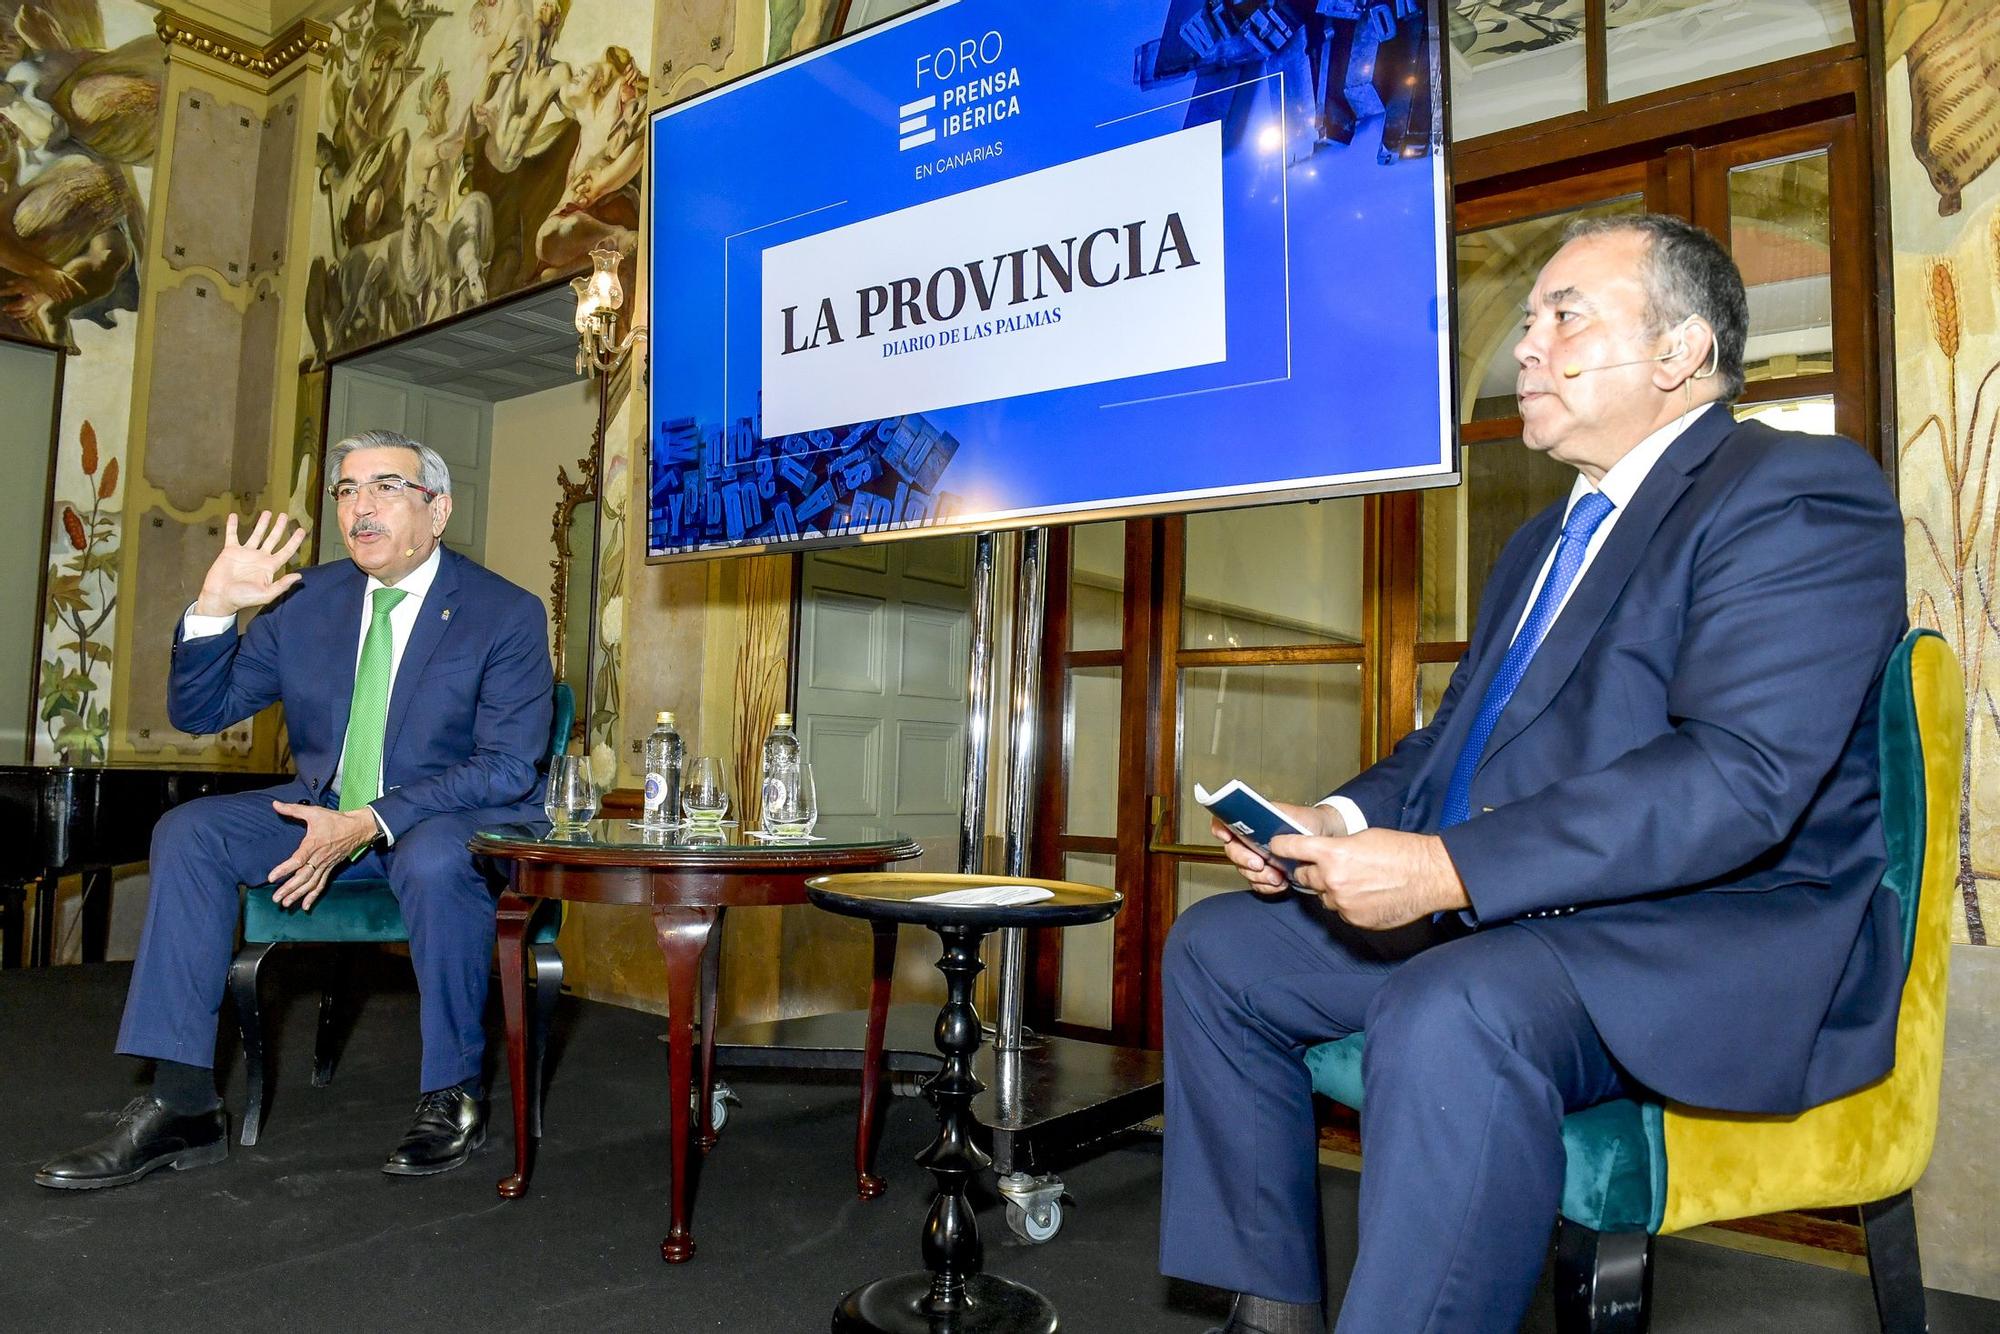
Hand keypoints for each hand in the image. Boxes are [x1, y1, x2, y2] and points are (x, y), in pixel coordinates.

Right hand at [195, 512, 305, 617]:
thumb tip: (299, 576)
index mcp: (269, 567)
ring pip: (256, 534)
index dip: (294, 541)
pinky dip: (232, 525)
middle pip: (273, 539)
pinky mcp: (230, 551)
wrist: (220, 597)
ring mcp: (245, 553)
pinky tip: (233, 515)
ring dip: (261, 523)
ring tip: (267, 512)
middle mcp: (259, 557)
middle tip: (284, 515)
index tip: (301, 530)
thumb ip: (282, 585)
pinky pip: (232, 535)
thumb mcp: (266, 594)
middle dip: (279, 527)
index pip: (286, 551)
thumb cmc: (243, 598)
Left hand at [266, 803, 380, 908]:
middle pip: (303, 877)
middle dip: (289, 889)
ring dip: (298, 895)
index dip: (284, 869)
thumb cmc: (334, 820)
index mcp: (313, 844)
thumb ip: (293, 809)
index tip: (271, 877)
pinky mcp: (330, 869)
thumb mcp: (313, 812)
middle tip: (276, 898)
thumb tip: (275, 804)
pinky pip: (321, 885)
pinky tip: (305, 906)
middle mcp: (319, 858)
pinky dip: (313, 896)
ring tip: (286, 904)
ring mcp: (326, 865)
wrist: (357, 828)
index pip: (298, 860)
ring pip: (311, 884)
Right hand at [1211, 800, 1347, 895]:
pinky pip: (1257, 884)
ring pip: (1243, 870)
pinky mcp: (1265, 873)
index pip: (1225, 821)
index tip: (1227, 837)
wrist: (1324, 836)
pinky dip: (1266, 887)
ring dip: (1258, 877)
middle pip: (1232, 850)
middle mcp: (1250, 839)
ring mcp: (1256, 857)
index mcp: (1252, 820)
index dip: (1220, 828)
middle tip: (1259, 864)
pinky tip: (1280, 884)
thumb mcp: (1297, 815)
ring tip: (1277, 877)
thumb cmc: (1308, 823)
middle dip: (1244, 859)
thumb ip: (1280, 821)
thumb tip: (1269, 835)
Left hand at [1266, 828, 1469, 930]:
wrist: (1429, 876)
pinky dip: (1348, 904)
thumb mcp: (1362, 838)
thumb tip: (1320, 854)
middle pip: (1304, 876)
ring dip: (1332, 889)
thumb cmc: (1400, 851)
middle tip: (1329, 866)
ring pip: (1323, 896)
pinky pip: (1341, 911)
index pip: (1291, 849)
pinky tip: (1367, 895)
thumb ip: (1335, 848)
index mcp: (1332, 854)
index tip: (1277, 846)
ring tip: (1357, 881)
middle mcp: (1332, 880)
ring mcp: (1343, 903)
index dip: (1282, 846)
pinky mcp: (1354, 920)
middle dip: (1312, 870)